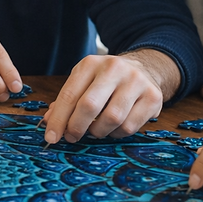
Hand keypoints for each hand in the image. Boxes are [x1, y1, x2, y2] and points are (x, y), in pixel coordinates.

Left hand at [43, 53, 164, 143]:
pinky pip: (129, 126)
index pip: (69, 95)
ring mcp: (136, 82)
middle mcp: (114, 68)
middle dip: (76, 127)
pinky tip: (114, 127)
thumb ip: (66, 101)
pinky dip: (117, 133)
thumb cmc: (106, 80)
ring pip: (112, 119)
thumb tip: (49, 123)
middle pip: (90, 106)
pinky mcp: (153, 97)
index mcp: (91, 64)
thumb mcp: (83, 82)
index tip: (51, 138)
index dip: (58, 120)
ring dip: (99, 132)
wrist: (144, 69)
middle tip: (72, 137)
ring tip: (96, 129)